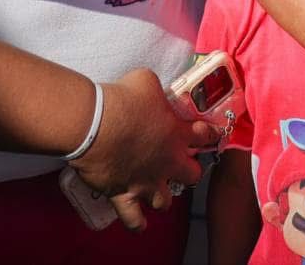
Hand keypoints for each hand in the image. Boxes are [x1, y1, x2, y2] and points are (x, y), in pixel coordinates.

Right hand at [69, 68, 215, 230]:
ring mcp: (147, 181)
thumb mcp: (147, 81)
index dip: (208, 135)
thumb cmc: (123, 98)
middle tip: (180, 164)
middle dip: (189, 170)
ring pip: (165, 201)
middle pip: (192, 174)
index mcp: (178, 133)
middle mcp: (168, 161)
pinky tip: (140, 223)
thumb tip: (152, 90)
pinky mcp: (125, 194)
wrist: (95, 124)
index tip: (209, 135)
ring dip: (163, 196)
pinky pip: (134, 219)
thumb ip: (156, 91)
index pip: (205, 136)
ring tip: (158, 192)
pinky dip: (137, 222)